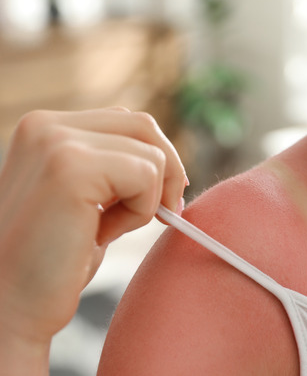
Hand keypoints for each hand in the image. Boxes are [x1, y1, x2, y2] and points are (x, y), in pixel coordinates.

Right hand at [0, 108, 186, 369]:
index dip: (156, 160)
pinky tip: (101, 235)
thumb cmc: (52, 261)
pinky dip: (141, 212)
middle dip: (167, 173)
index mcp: (45, 128)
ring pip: (152, 153)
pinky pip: (147, 175)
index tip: (162, 199)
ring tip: (106, 231)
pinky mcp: (72, 167)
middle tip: (165, 215)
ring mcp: (56, 142)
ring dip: (147, 200)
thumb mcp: (86, 200)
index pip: (127, 122)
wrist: (11, 306)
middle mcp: (46, 125)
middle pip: (144, 127)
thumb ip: (113, 169)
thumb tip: (169, 161)